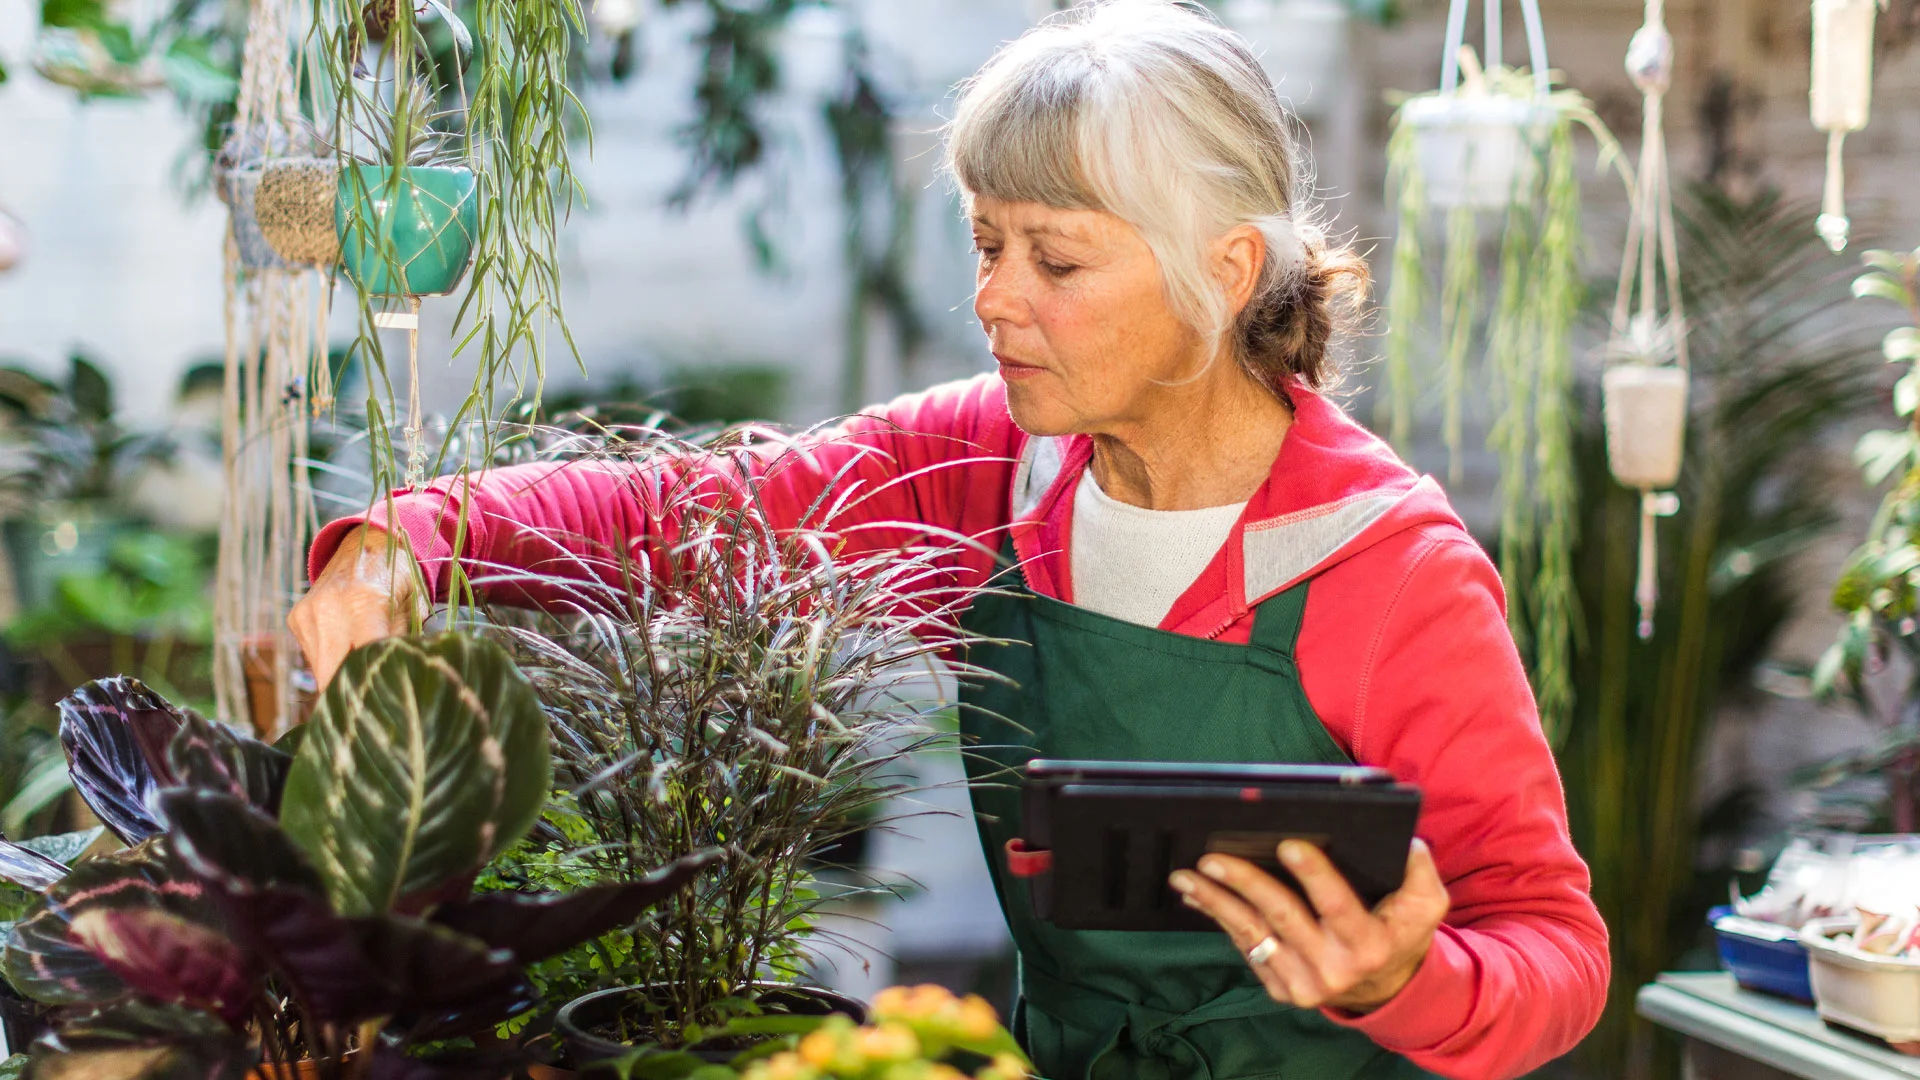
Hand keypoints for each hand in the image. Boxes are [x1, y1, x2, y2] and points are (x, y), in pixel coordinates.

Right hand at [287, 526, 423, 689]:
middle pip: (333, 676)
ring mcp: (306, 613)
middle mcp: (327, 609)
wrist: (368, 543)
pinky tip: (348, 646)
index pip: (362, 662)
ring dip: (340, 675)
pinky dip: (331, 659)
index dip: (373, 686)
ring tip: (364, 667)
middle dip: (351, 691)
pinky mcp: (296, 618)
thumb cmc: (399, 578)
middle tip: (373, 700)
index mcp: (363, 604)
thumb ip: (401, 645)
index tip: (386, 702)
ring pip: (321, 670)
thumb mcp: (413, 609)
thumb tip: (401, 682)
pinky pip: (313, 655)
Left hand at [1170, 838, 1448, 1014]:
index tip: (1287, 843)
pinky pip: (1245, 948)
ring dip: (1215, 902)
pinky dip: (1221, 919)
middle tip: (1211, 856)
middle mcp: (1333, 969)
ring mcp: (1303, 984)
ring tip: (1186, 876)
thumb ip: (1420, 872)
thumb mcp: (1426, 907)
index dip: (1313, 874)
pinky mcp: (1280, 988)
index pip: (1336, 905)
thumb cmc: (1400, 934)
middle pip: (1282, 917)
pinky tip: (1199, 896)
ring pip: (1252, 934)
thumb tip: (1407, 840)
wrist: (1386, 988)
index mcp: (1369, 945)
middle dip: (1244, 883)